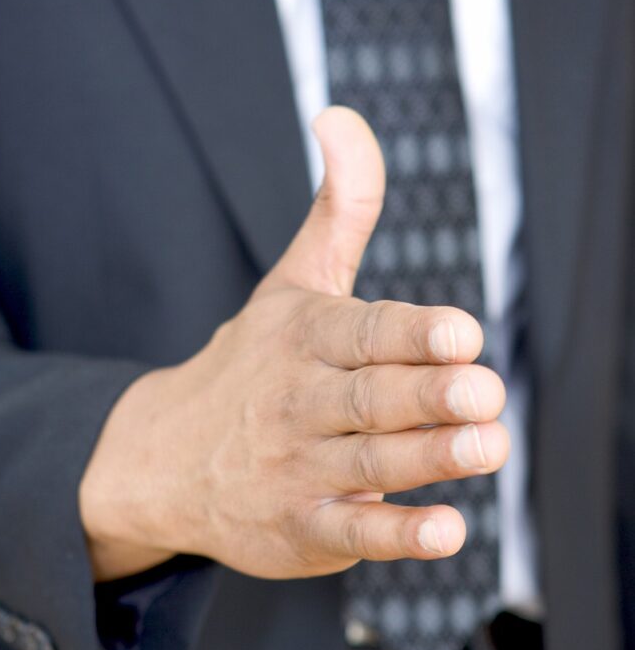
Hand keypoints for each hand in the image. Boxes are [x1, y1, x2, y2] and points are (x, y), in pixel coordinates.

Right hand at [80, 107, 508, 581]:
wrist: (164, 458)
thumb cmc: (249, 364)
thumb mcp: (291, 282)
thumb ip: (338, 208)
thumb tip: (341, 115)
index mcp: (304, 337)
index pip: (364, 331)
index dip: (414, 332)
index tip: (461, 334)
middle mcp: (299, 402)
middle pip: (372, 397)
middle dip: (429, 394)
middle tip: (483, 393)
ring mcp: (297, 469)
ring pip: (370, 463)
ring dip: (429, 457)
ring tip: (486, 446)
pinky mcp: (301, 528)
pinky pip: (353, 532)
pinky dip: (398, 534)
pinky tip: (447, 529)